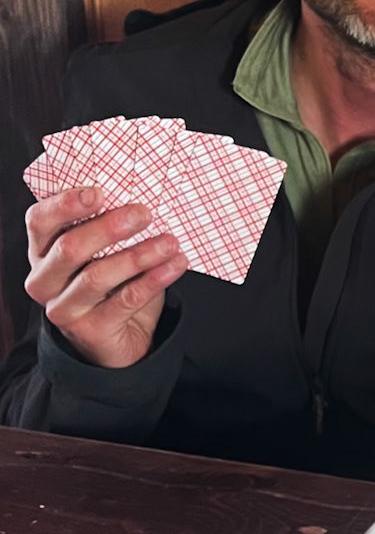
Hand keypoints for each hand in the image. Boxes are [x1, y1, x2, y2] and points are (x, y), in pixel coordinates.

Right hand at [24, 186, 185, 368]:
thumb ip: (109, 228)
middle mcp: (44, 281)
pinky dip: (154, 279)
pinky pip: (126, 300)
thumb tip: (139, 197)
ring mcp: (64, 308)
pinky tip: (175, 265)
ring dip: (139, 255)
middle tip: (144, 213)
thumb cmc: (113, 287)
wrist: (121, 341)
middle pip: (69, 248)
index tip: (98, 192)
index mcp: (42, 253)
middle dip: (109, 227)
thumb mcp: (104, 254)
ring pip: (97, 276)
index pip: (39, 221)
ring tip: (170, 242)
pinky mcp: (90, 330)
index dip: (65, 204)